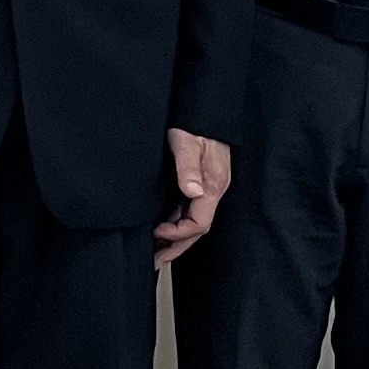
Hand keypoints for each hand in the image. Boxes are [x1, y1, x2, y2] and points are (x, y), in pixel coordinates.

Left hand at [154, 128, 230, 261]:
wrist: (204, 108)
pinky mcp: (201, 181)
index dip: (178, 233)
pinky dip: (177, 221)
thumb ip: (189, 167)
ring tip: (156, 249)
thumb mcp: (188, 143)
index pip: (199, 223)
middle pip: (198, 228)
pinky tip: (163, 224)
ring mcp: (207, 186)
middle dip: (177, 246)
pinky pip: (190, 208)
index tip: (157, 233)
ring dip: (176, 236)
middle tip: (155, 260)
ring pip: (194, 220)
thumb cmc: (196, 123)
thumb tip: (193, 192)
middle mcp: (213, 189)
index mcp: (213, 185)